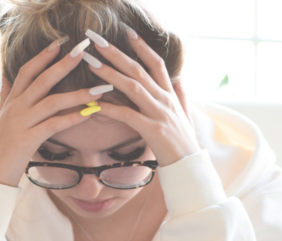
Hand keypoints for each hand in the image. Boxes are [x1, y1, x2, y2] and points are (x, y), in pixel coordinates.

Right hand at [0, 40, 105, 186]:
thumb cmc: (0, 147)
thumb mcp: (0, 116)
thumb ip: (5, 95)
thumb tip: (5, 75)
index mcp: (12, 101)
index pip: (27, 71)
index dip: (42, 57)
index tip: (58, 43)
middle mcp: (16, 108)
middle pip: (41, 80)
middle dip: (63, 65)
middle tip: (81, 51)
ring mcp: (21, 123)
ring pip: (51, 102)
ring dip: (77, 94)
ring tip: (99, 89)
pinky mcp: (28, 140)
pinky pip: (54, 125)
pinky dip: (72, 118)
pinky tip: (89, 113)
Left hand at [84, 32, 200, 165]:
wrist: (190, 166)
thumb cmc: (184, 143)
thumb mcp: (185, 116)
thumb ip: (182, 97)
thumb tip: (180, 81)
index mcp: (171, 95)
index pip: (157, 64)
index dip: (142, 47)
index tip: (128, 33)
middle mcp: (165, 100)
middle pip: (139, 70)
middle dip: (117, 54)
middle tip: (97, 41)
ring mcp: (159, 113)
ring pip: (132, 87)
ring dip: (110, 74)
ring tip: (92, 63)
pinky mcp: (152, 130)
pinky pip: (128, 114)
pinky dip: (111, 107)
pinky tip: (95, 103)